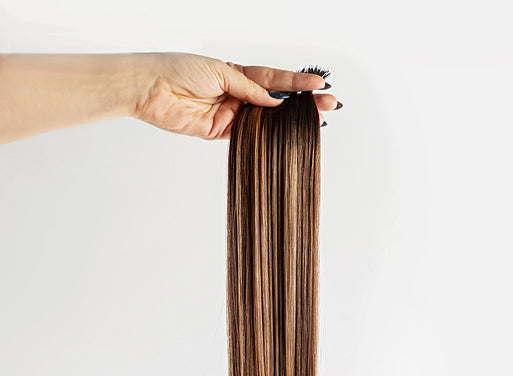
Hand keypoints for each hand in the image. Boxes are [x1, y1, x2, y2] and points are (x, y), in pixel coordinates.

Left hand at [130, 52, 339, 139]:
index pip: (273, 79)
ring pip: (266, 120)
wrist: (150, 87)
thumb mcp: (219, 71)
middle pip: (276, 101)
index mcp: (236, 73)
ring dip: (289, 121)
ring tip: (315, 120)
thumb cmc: (178, 69)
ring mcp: (230, 114)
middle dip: (302, 103)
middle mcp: (236, 94)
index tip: (318, 84)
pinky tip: (285, 132)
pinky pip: (249, 134)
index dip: (296, 82)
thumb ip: (248, 88)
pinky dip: (267, 134)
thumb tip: (274, 101)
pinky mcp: (219, 132)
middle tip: (327, 104)